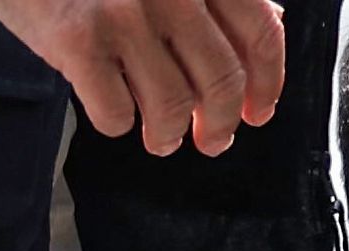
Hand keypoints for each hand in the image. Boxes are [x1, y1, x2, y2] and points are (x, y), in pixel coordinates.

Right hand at [0, 0, 282, 153]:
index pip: (260, 33)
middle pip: (221, 81)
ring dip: (168, 134)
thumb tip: (271, 21)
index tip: (257, 111)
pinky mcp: (78, 40)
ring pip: (171, 107)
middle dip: (221, 124)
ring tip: (160, 135)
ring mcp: (124, 11)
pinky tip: (111, 106)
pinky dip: (118, 122)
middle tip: (211, 139)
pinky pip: (116, 113)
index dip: (266, 84)